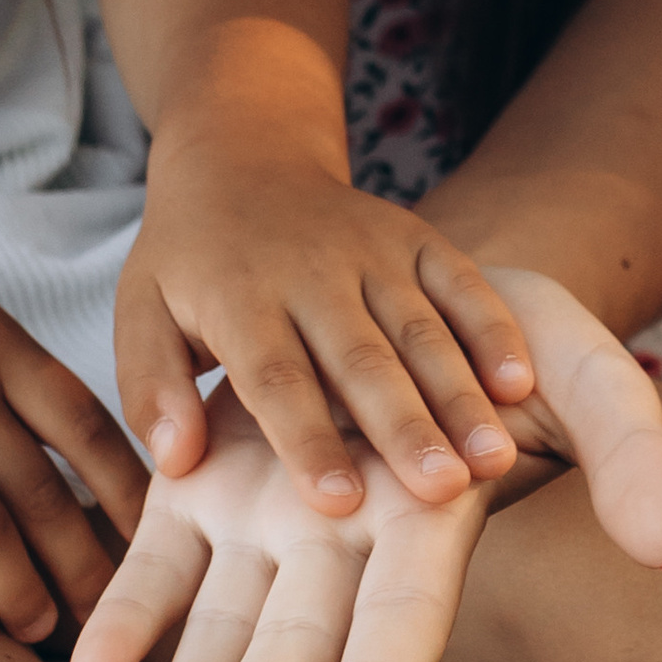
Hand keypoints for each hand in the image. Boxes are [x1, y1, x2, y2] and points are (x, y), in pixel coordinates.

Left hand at [74, 272, 661, 661]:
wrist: (423, 291)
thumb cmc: (525, 344)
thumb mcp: (588, 376)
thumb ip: (633, 457)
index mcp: (429, 528)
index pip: (404, 624)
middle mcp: (345, 548)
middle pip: (298, 642)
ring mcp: (275, 523)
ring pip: (220, 623)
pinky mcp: (211, 487)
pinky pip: (156, 562)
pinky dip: (123, 618)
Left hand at [116, 151, 534, 519]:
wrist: (242, 158)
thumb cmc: (191, 263)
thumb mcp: (141, 313)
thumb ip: (149, 389)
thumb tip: (177, 462)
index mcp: (238, 297)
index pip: (276, 376)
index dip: (307, 438)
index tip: (339, 503)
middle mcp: (311, 271)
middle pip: (362, 358)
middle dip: (405, 427)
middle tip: (442, 492)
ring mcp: (371, 249)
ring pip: (421, 328)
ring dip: (461, 395)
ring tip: (494, 461)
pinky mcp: (417, 236)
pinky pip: (462, 281)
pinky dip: (493, 329)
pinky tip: (521, 386)